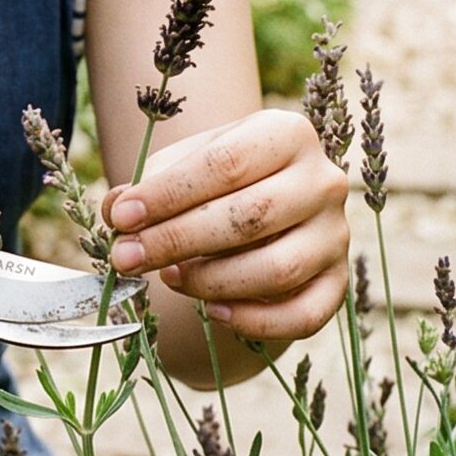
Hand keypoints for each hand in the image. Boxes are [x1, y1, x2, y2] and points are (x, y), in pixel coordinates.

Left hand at [99, 110, 349, 343]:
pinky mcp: (338, 282)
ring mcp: (336, 235)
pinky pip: (303, 315)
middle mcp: (322, 181)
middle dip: (178, 241)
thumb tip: (116, 210)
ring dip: (212, 281)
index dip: (169, 194)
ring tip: (168, 277)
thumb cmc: (217, 180)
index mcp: (287, 134)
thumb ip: (147, 186)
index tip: (123, 217)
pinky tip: (214, 313)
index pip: (226, 164)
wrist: (264, 203)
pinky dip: (255, 321)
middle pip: (250, 216)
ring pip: (277, 269)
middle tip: (127, 257)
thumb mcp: (182, 166)